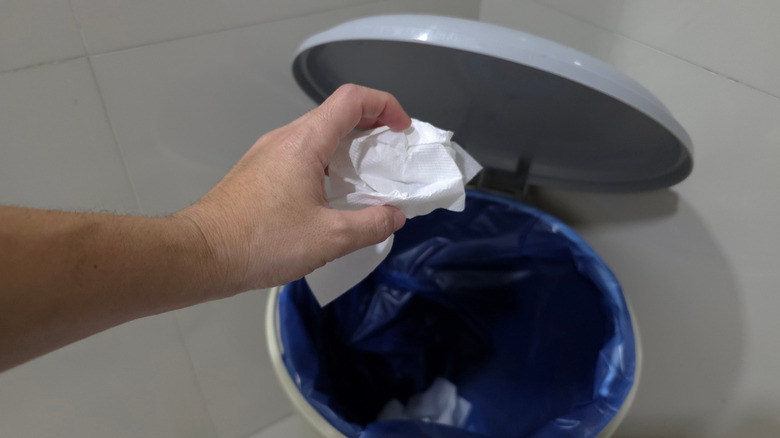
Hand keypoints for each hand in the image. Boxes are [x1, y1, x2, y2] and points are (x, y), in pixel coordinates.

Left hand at [175, 84, 410, 294]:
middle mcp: (285, 138)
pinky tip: (332, 198)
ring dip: (348, 150)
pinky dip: (326, 165)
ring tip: (366, 182)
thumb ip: (371, 225)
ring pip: (318, 136)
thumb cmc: (262, 242)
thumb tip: (394, 216)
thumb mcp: (329, 238)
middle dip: (371, 129)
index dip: (384, 105)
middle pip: (336, 114)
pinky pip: (301, 155)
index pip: (352, 99)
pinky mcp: (258, 172)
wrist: (201, 255)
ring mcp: (267, 153)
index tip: (402, 130)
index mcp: (305, 142)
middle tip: (390, 159)